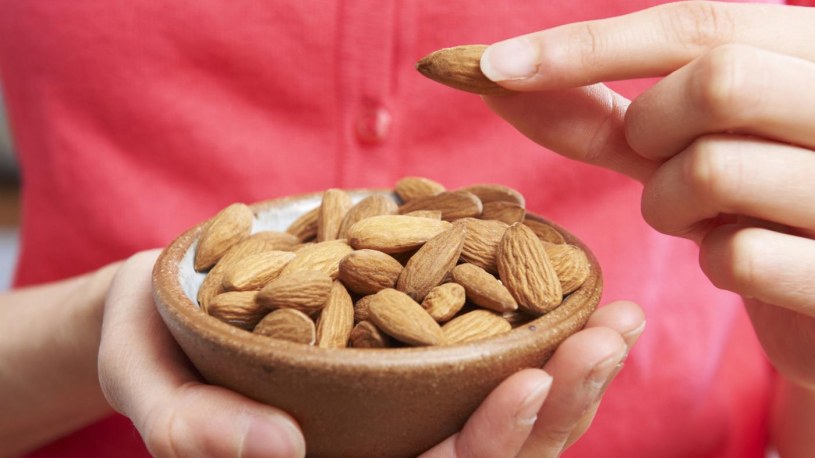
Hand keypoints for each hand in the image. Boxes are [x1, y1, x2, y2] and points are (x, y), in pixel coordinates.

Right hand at [98, 251, 642, 457]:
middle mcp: (382, 446)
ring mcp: (403, 405)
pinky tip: (576, 293)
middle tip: (607, 336)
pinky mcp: (411, 354)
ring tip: (617, 317)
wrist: (167, 304)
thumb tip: (278, 452)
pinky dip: (538, 331)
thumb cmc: (153, 344)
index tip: (530, 382)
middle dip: (558, 403)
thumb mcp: (147, 380)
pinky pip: (488, 356)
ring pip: (506, 411)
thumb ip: (192, 428)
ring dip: (569, 370)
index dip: (486, 444)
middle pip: (491, 453)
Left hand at [480, 2, 814, 384]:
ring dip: (670, 203)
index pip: (699, 24)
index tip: (492, 67)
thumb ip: (610, 115)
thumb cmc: (757, 204)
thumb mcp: (692, 147)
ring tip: (704, 216)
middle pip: (715, 82)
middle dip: (652, 128)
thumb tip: (501, 78)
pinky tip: (745, 261)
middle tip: (663, 160)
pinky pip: (739, 256)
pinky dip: (713, 263)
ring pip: (712, 168)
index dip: (585, 46)